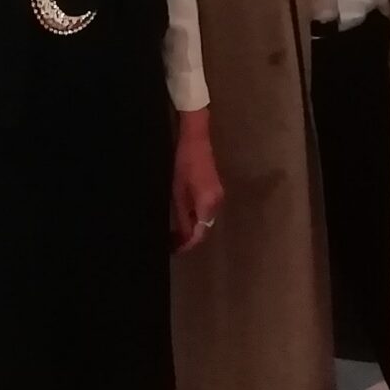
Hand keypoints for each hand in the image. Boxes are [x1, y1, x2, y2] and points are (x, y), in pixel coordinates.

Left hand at [170, 112, 223, 250]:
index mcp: (208, 204)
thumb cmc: (183, 163)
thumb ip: (181, 216)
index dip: (187, 245)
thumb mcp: (177, 192)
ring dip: (192, 227)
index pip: (200, 234)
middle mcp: (217, 203)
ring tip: (174, 231)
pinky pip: (206, 210)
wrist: (195, 139)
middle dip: (189, 238)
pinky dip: (195, 217)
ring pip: (205, 220)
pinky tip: (182, 217)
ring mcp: (218, 196)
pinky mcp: (215, 190)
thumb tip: (182, 237)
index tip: (174, 250)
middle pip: (204, 228)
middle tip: (171, 242)